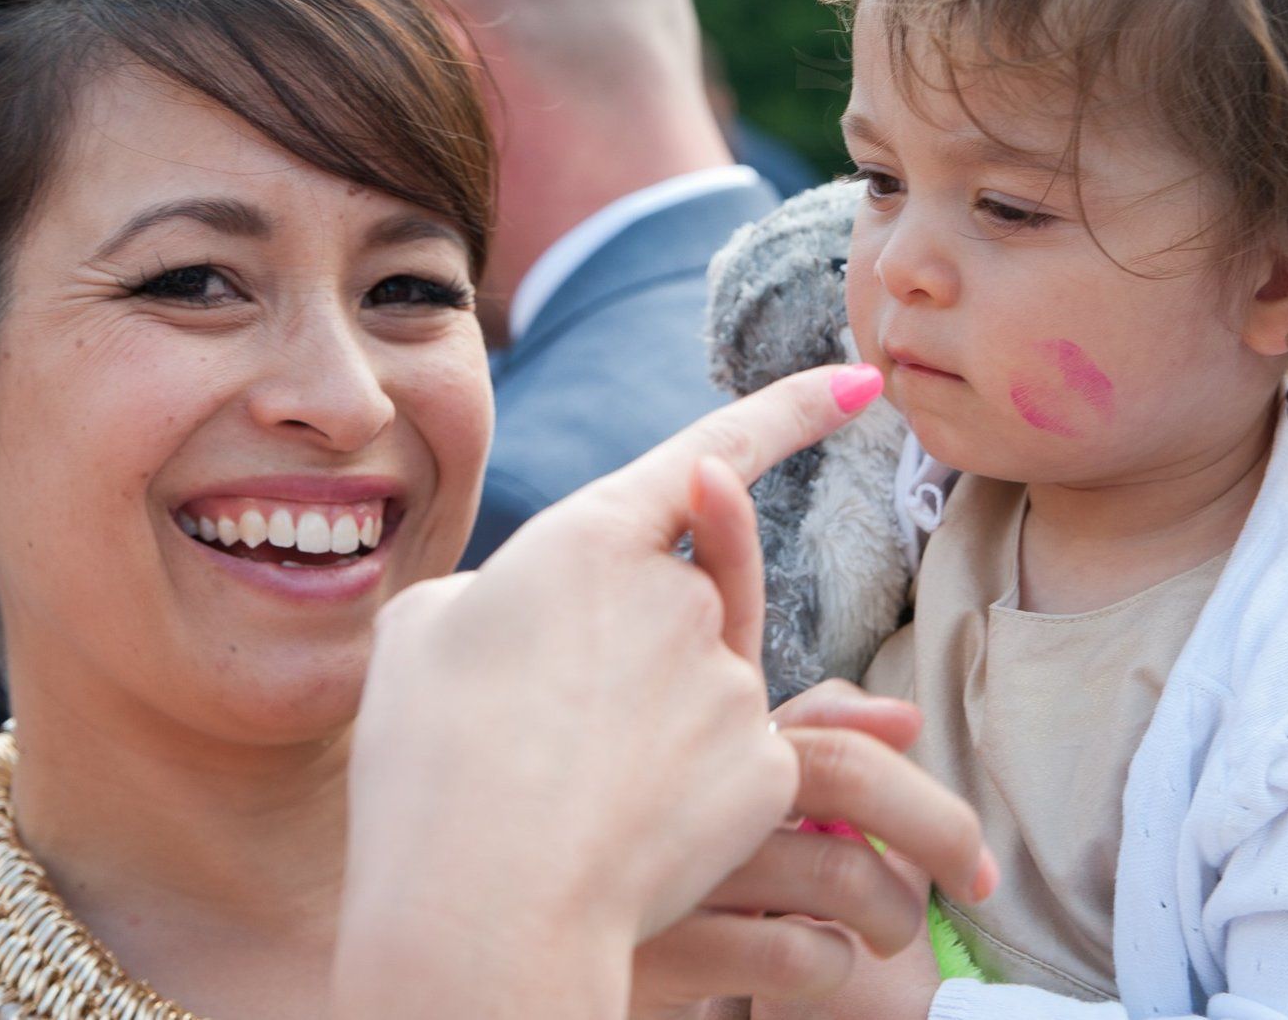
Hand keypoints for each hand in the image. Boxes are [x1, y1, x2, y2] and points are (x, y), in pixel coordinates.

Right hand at [334, 366, 885, 1018]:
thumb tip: (539, 609)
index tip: (864, 383)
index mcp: (592, 538)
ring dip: (647, 726)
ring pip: (703, 689)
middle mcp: (679, 594)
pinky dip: (684, 790)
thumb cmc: (428, 762)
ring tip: (559, 788)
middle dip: (631, 653)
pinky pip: (732, 762)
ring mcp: (730, 679)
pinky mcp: (763, 765)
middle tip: (542, 725)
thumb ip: (502, 593)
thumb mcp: (423, 636)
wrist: (482, 904)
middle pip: (684, 602)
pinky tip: (617, 826)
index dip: (795, 410)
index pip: (714, 451)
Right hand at [629, 681, 992, 1017]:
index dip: (906, 762)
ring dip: (892, 914)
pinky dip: (832, 964)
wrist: (548, 938)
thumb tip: (907, 720)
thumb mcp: (730, 794)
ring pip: (838, 870)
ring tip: (884, 936)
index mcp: (706, 740)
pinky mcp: (662, 951)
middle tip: (976, 879)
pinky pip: (797, 952)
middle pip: (845, 774)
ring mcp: (670, 869)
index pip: (829, 728)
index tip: (964, 835)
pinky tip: (817, 965)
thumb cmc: (663, 869)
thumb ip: (809, 739)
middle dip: (939, 826)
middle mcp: (685, 788)